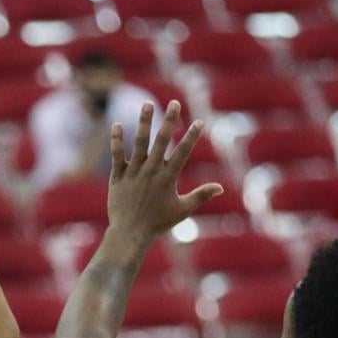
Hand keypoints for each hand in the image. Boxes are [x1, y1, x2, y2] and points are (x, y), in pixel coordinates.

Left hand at [107, 101, 220, 239]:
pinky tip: (116, 125)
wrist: (130, 234)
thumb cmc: (158, 223)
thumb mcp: (183, 210)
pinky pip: (117, 155)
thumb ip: (201, 195)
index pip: (182, 152)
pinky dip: (116, 140)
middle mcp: (151, 171)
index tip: (198, 121)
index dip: (191, 136)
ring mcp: (134, 173)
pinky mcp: (118, 176)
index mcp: (168, 178)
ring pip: (139, 143)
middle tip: (173, 102)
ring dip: (144, 122)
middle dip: (169, 120)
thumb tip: (220, 187)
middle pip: (161, 141)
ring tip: (147, 104)